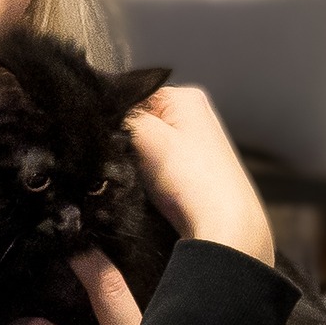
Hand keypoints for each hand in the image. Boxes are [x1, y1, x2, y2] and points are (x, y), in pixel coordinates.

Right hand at [126, 84, 277, 264]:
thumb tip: (100, 112)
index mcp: (186, 98)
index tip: (108, 139)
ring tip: (139, 177)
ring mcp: (193, 147)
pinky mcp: (191, 174)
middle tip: (123, 160)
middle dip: (124, 140)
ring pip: (144, 147)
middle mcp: (193, 117)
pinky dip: (147, 177)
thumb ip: (119, 115)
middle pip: (138, 122)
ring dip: (134, 162)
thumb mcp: (145, 135)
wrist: (225, 228)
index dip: (113, 117)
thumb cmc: (192, 180)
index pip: (131, 96)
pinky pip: (156, 168)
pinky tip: (150, 190)